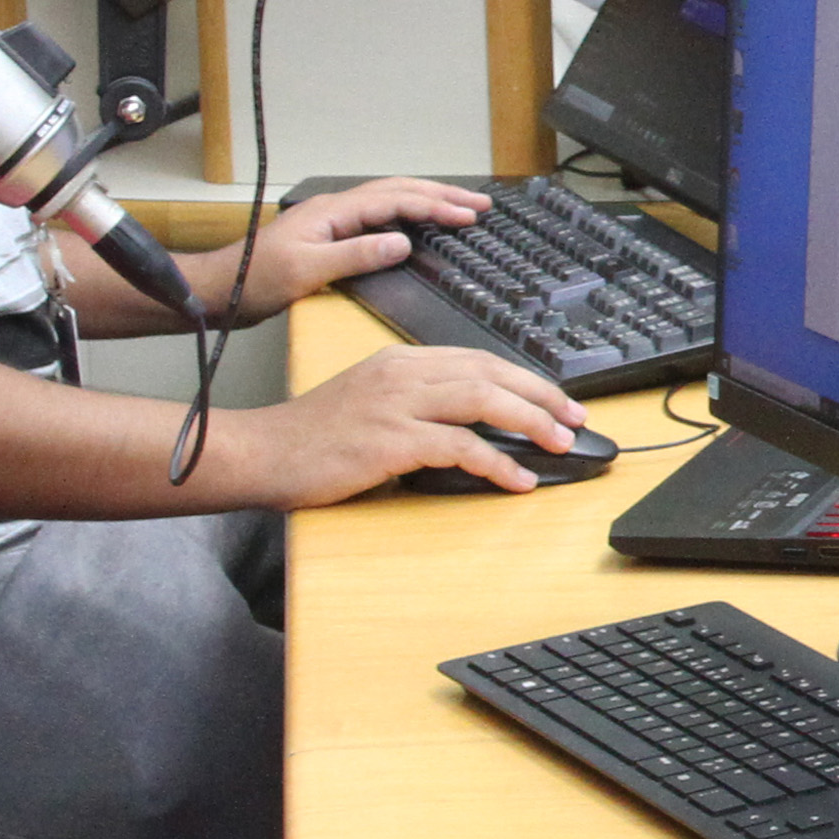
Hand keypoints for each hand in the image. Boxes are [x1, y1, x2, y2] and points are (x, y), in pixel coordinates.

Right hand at [213, 341, 595, 502]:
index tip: (558, 398)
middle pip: (491, 372)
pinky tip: (516, 478)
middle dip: (542, 394)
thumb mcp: (371, 402)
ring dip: (530, 421)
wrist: (261, 452)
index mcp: (401, 360)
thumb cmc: (313, 436)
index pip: (479, 359)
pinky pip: (458, 446)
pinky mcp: (389, 440)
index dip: (526, 378)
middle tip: (576, 418)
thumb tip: (473, 426)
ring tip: (560, 443)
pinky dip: (495, 462)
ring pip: (482, 400)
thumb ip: (418, 403)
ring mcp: (395, 404)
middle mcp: (403, 373)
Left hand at [216, 175, 491, 321]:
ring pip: (389, 200)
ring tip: (460, 208)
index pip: (396, 200)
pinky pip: (379, 217)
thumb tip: (402, 242)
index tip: (470, 214)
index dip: (436, 205)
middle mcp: (335, 210)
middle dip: (441, 194)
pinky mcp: (329, 237)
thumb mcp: (306, 272)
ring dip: (426, 201)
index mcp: (333, 212)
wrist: (218, 291)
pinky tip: (418, 225)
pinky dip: (407, 215)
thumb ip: (355, 255)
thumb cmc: (254, 282)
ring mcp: (332, 221)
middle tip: (479, 204)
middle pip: (397, 190)